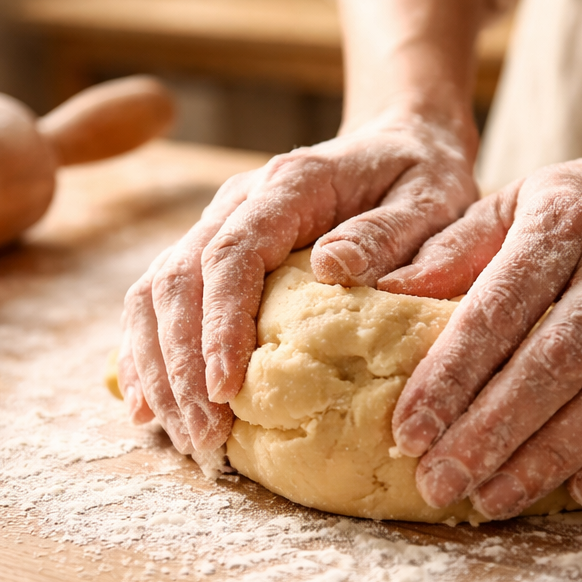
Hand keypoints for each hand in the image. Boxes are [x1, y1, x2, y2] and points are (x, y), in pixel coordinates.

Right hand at [116, 108, 478, 453]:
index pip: (233, 253)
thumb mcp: (433, 197)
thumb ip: (391, 232)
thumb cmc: (423, 178)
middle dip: (181, 364)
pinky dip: (149, 354)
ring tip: (181, 436)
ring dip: (159, 368)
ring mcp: (220, 223)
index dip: (220, 322)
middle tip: (203, 437)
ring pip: (156, 292)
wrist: (400, 145)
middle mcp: (241, 201)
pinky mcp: (213, 250)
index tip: (225, 387)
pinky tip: (150, 407)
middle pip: (179, 278)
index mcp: (291, 185)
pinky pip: (159, 301)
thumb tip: (333, 268)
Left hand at [381, 144, 581, 518]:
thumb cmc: (581, 209)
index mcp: (561, 225)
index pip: (499, 308)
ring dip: (555, 455)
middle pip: (557, 360)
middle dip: (494, 431)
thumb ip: (452, 249)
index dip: (452, 375)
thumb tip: (383, 293)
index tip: (408, 432)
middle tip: (441, 483)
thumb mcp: (511, 204)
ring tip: (495, 499)